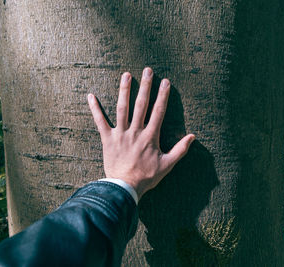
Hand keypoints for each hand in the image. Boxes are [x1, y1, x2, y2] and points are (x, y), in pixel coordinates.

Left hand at [88, 67, 194, 199]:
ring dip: (124, 90)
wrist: (124, 187)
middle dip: (145, 86)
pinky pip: (99, 122)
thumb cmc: (147, 177)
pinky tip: (90, 96)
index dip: (162, 95)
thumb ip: (180, 150)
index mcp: (150, 136)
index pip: (158, 111)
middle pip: (141, 105)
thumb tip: (193, 137)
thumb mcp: (167, 165)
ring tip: (126, 75)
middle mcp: (135, 131)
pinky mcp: (107, 139)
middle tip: (147, 70)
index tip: (165, 82)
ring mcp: (120, 134)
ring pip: (122, 108)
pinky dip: (95, 109)